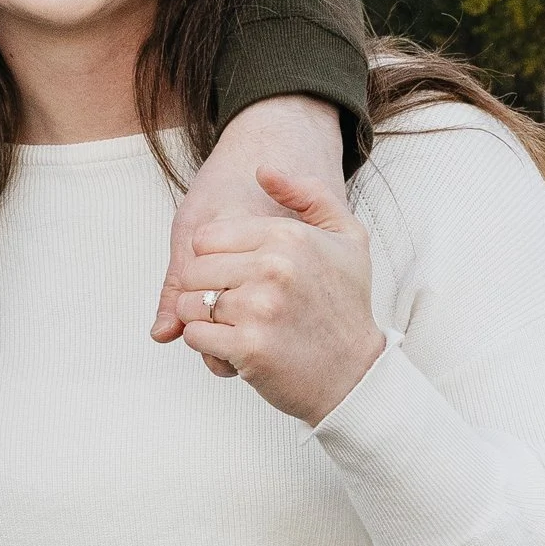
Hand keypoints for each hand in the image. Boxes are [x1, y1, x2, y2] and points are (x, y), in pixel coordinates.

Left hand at [168, 161, 385, 425]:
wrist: (355, 375)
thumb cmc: (346, 306)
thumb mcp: (347, 237)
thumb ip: (307, 195)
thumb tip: (262, 170)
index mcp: (289, 236)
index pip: (207, 237)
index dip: (216, 260)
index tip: (241, 277)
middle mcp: (273, 268)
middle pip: (194, 269)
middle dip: (207, 290)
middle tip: (240, 306)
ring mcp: (259, 308)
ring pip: (188, 303)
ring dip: (204, 319)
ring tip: (239, 325)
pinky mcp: (248, 347)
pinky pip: (195, 336)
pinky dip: (208, 344)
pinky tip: (238, 345)